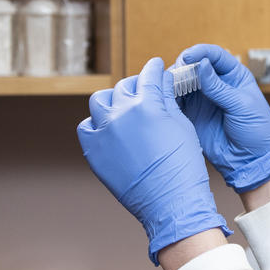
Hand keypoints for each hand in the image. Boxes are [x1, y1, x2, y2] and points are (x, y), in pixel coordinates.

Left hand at [79, 56, 231, 262]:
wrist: (171, 203)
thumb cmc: (183, 167)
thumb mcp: (182, 126)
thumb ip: (167, 99)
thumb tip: (162, 80)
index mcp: (147, 105)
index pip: (149, 76)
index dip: (154, 68)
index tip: (156, 66)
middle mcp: (121, 114)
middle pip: (124, 87)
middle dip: (136, 85)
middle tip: (143, 91)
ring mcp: (104, 133)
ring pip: (99, 101)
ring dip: (111, 100)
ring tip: (122, 107)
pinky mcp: (94, 151)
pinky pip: (86, 128)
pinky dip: (96, 124)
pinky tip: (108, 129)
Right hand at [177, 44, 269, 191]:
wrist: (251, 161)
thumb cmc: (257, 131)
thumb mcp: (241, 105)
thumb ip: (219, 87)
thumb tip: (201, 64)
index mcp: (234, 76)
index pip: (215, 55)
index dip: (200, 52)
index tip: (188, 56)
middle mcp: (216, 84)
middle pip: (195, 65)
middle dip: (183, 65)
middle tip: (176, 73)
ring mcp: (203, 99)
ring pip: (183, 81)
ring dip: (175, 80)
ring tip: (169, 85)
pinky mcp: (192, 114)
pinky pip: (177, 100)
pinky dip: (170, 97)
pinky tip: (166, 97)